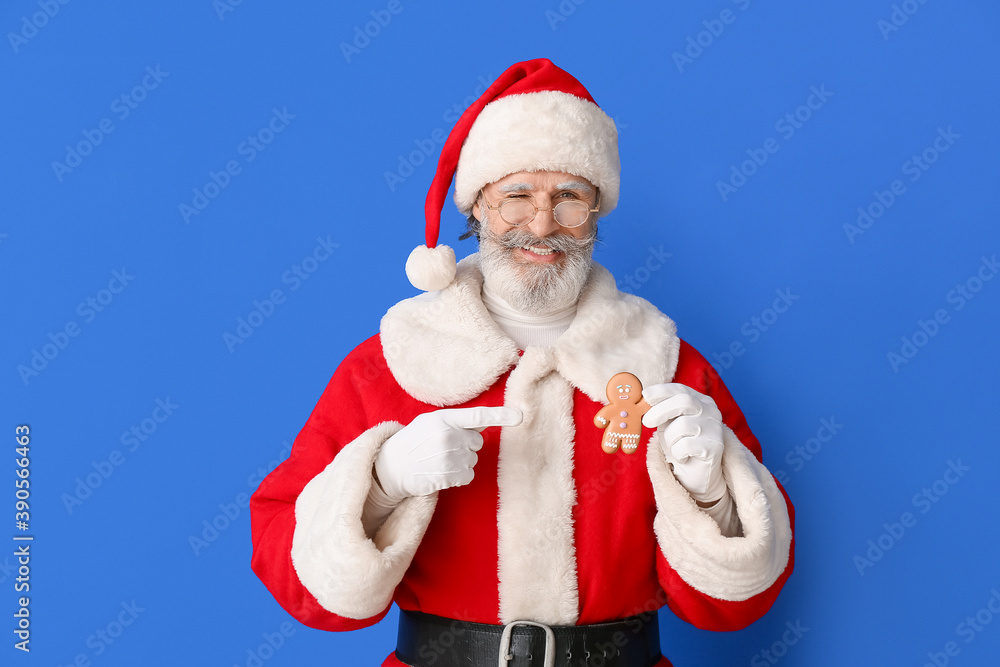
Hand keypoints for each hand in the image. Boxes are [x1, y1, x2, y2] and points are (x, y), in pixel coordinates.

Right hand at [374, 406, 521, 500]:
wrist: (391, 466)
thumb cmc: (414, 441)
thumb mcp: (431, 422)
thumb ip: (458, 421)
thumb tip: (487, 421)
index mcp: (444, 418)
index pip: (477, 416)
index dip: (501, 416)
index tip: (520, 416)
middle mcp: (447, 436)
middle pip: (477, 443)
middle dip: (465, 446)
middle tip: (443, 448)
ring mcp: (447, 457)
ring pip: (472, 461)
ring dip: (460, 463)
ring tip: (438, 461)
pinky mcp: (447, 476)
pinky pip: (468, 476)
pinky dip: (458, 477)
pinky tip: (441, 473)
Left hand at [641, 384, 725, 501]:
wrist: (696, 472)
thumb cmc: (680, 443)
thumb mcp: (669, 422)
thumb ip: (661, 410)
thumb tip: (644, 398)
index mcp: (700, 400)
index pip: (681, 389)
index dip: (662, 391)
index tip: (645, 395)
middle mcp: (710, 411)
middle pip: (684, 401)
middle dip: (661, 410)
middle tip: (646, 422)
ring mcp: (715, 428)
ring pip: (682, 426)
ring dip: (669, 439)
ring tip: (674, 447)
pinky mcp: (715, 446)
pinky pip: (685, 445)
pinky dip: (677, 453)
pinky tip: (683, 457)